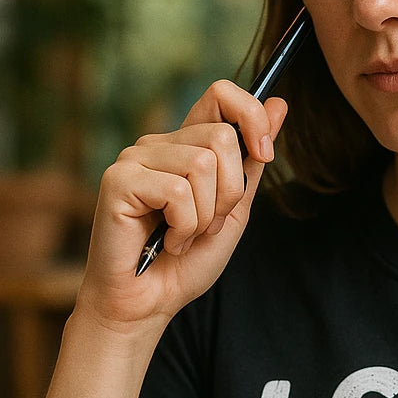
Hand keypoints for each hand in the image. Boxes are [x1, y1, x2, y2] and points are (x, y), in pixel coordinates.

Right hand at [77, 80, 287, 329]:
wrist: (150, 303)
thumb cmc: (187, 261)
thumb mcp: (234, 208)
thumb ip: (252, 159)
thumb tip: (279, 104)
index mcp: (186, 145)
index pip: (221, 94)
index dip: (251, 116)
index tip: (264, 153)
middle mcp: (158, 144)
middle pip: (221, 137)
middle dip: (229, 192)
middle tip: (207, 224)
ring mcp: (135, 159)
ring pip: (203, 164)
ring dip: (205, 215)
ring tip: (183, 235)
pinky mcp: (118, 180)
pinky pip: (178, 191)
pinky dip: (184, 226)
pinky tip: (166, 241)